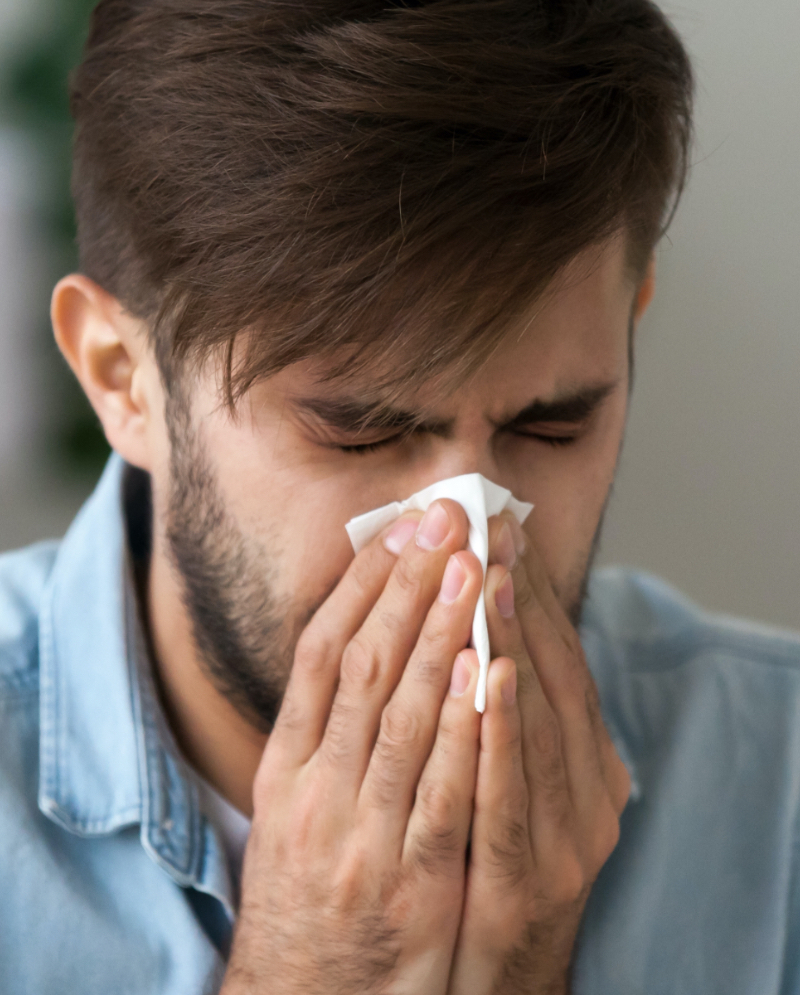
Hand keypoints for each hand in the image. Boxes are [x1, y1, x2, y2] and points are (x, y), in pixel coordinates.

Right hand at [221, 501, 485, 994]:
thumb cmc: (307, 896)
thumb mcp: (293, 810)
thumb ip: (325, 734)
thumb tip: (366, 641)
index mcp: (284, 770)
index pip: (319, 655)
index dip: (361, 585)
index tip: (398, 528)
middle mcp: (315, 794)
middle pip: (363, 668)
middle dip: (407, 586)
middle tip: (445, 519)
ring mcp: (361, 839)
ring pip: (402, 716)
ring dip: (440, 634)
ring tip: (471, 566)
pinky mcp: (412, 884)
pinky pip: (443, 793)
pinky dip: (464, 728)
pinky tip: (486, 670)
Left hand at [448, 515, 630, 994]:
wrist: (498, 985)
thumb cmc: (497, 867)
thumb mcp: (522, 787)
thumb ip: (516, 717)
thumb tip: (489, 631)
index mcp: (590, 765)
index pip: (561, 660)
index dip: (531, 591)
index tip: (501, 527)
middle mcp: (591, 795)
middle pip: (553, 678)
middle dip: (518, 596)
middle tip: (489, 525)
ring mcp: (563, 840)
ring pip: (538, 725)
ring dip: (511, 643)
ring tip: (488, 572)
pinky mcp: (526, 884)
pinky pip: (510, 799)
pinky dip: (501, 733)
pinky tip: (485, 675)